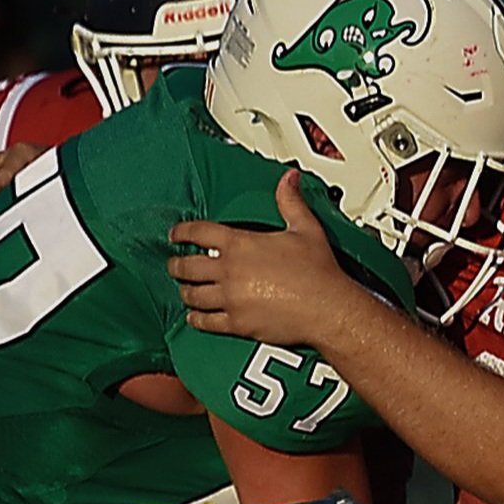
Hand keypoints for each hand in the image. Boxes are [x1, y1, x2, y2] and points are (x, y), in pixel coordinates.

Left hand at [171, 170, 367, 348]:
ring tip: (186, 290)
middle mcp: (230, 271)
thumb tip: (288, 179)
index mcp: (241, 244)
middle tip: (175, 265)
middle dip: (176, 265)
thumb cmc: (319, 272)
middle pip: (186, 266)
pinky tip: (195, 317)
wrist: (328, 308)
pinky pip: (205, 322)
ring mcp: (230, 298)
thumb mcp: (306, 229)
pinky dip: (196, 319)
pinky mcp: (237, 323)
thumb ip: (290, 202)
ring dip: (186, 292)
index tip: (176, 234)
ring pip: (192, 295)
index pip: (198, 232)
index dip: (181, 232)